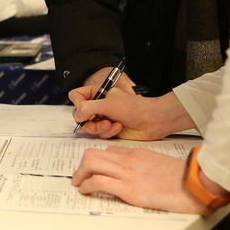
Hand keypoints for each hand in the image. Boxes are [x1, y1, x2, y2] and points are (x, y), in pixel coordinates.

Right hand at [70, 87, 193, 140]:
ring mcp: (105, 118)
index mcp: (98, 94)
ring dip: (100, 127)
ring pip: (90, 127)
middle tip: (95, 122)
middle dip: (89, 121)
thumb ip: (87, 108)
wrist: (152, 121)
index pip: (77, 97)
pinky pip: (100, 134)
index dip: (78, 105)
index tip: (84, 112)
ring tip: (111, 124)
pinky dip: (108, 132)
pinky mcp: (110, 130)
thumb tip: (78, 115)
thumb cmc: (135, 108)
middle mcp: (100, 106)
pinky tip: (118, 127)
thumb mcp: (107, 104)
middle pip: (81, 116)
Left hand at [72, 146, 206, 213]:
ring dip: (79, 175)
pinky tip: (86, 191)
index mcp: (137, 153)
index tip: (92, 168)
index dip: (96, 160)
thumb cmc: (183, 177)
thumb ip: (145, 164)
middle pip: (93, 154)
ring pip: (90, 163)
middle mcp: (128, 160)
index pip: (108, 151)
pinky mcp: (129, 189)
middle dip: (81, 166)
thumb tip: (137, 173)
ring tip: (79, 184)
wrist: (195, 184)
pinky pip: (98, 181)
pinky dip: (86, 186)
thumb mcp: (160, 164)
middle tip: (79, 177)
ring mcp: (127, 173)